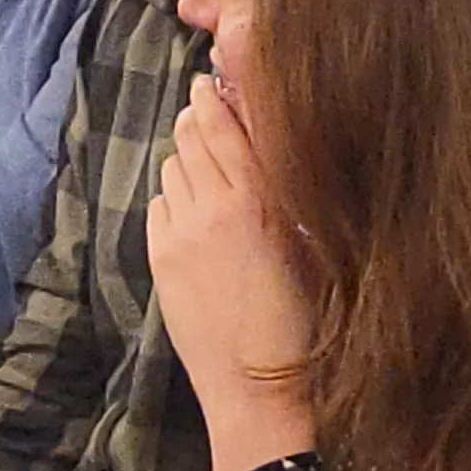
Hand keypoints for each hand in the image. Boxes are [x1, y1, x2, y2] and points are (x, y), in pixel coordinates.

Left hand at [147, 78, 314, 470]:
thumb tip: (270, 147)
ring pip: (171, 167)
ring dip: (186, 158)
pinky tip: (194, 210)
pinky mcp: (159, 259)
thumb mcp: (312, 244)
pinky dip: (173, 196)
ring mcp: (178, 233)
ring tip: (206, 166)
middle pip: (191, 136)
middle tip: (210, 115)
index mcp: (257, 198)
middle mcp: (210, 206)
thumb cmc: (305, 322)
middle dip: (199, 121)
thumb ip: (286, 189)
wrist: (259, 390)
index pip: (223, 123)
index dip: (215, 96)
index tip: (213, 80)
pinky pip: (159, 204)